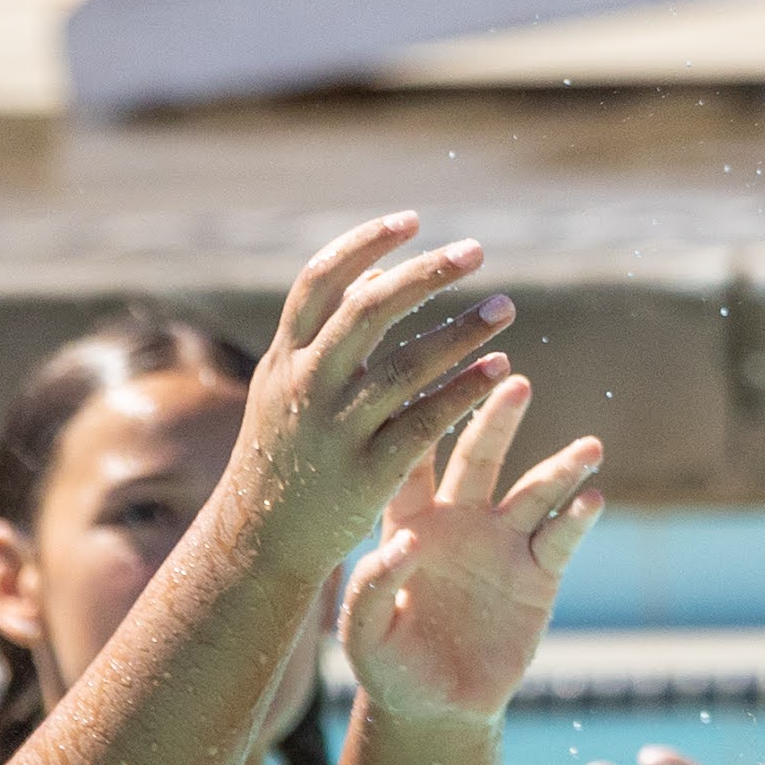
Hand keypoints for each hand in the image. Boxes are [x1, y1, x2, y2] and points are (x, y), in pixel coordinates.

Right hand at [224, 213, 528, 581]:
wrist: (258, 544)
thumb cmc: (283, 453)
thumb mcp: (285, 387)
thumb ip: (326, 331)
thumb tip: (376, 271)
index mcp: (284, 359)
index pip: (319, 281)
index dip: (364, 243)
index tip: (413, 219)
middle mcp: (305, 387)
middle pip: (367, 311)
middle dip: (425, 275)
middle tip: (478, 251)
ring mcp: (336, 430)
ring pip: (405, 366)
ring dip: (461, 331)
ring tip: (506, 308)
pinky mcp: (368, 474)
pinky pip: (425, 422)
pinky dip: (464, 392)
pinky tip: (501, 368)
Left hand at [338, 372, 605, 724]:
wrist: (438, 707)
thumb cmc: (391, 666)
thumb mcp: (364, 637)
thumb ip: (370, 590)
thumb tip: (404, 544)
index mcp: (410, 523)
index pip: (414, 463)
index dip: (421, 423)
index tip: (432, 383)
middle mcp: (461, 521)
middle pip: (480, 458)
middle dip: (497, 420)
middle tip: (515, 382)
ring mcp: (504, 544)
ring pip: (535, 492)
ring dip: (562, 467)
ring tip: (589, 447)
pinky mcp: (540, 575)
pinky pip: (562, 539)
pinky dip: (580, 519)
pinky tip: (594, 501)